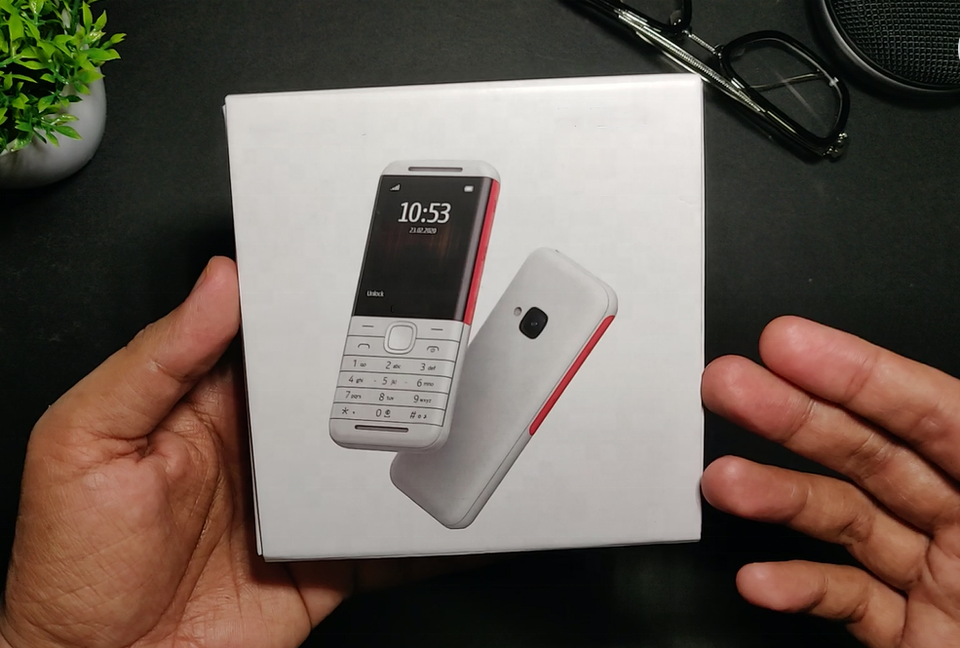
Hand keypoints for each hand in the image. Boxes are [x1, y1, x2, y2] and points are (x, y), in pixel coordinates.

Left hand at [0, 257, 472, 647]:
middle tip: (434, 344)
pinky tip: (454, 521)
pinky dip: (425, 534)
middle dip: (385, 369)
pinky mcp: (325, 562)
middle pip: (337, 394)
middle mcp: (261, 450)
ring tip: (459, 422)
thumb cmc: (72, 568)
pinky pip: (387, 541)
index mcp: (206, 406)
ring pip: (373, 462)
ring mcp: (298, 507)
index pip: (272, 339)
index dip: (312, 309)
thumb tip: (215, 287)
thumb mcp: (87, 441)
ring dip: (416, 448)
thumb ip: (154, 362)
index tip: (359, 283)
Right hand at [702, 316, 959, 647]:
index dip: (862, 374)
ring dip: (778, 499)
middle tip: (731, 385)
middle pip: (875, 455)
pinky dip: (799, 587)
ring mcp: (942, 580)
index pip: (939, 414)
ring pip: (849, 522)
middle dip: (794, 416)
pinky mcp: (913, 632)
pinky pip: (849, 600)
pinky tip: (763, 580)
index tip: (794, 347)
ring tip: (725, 484)